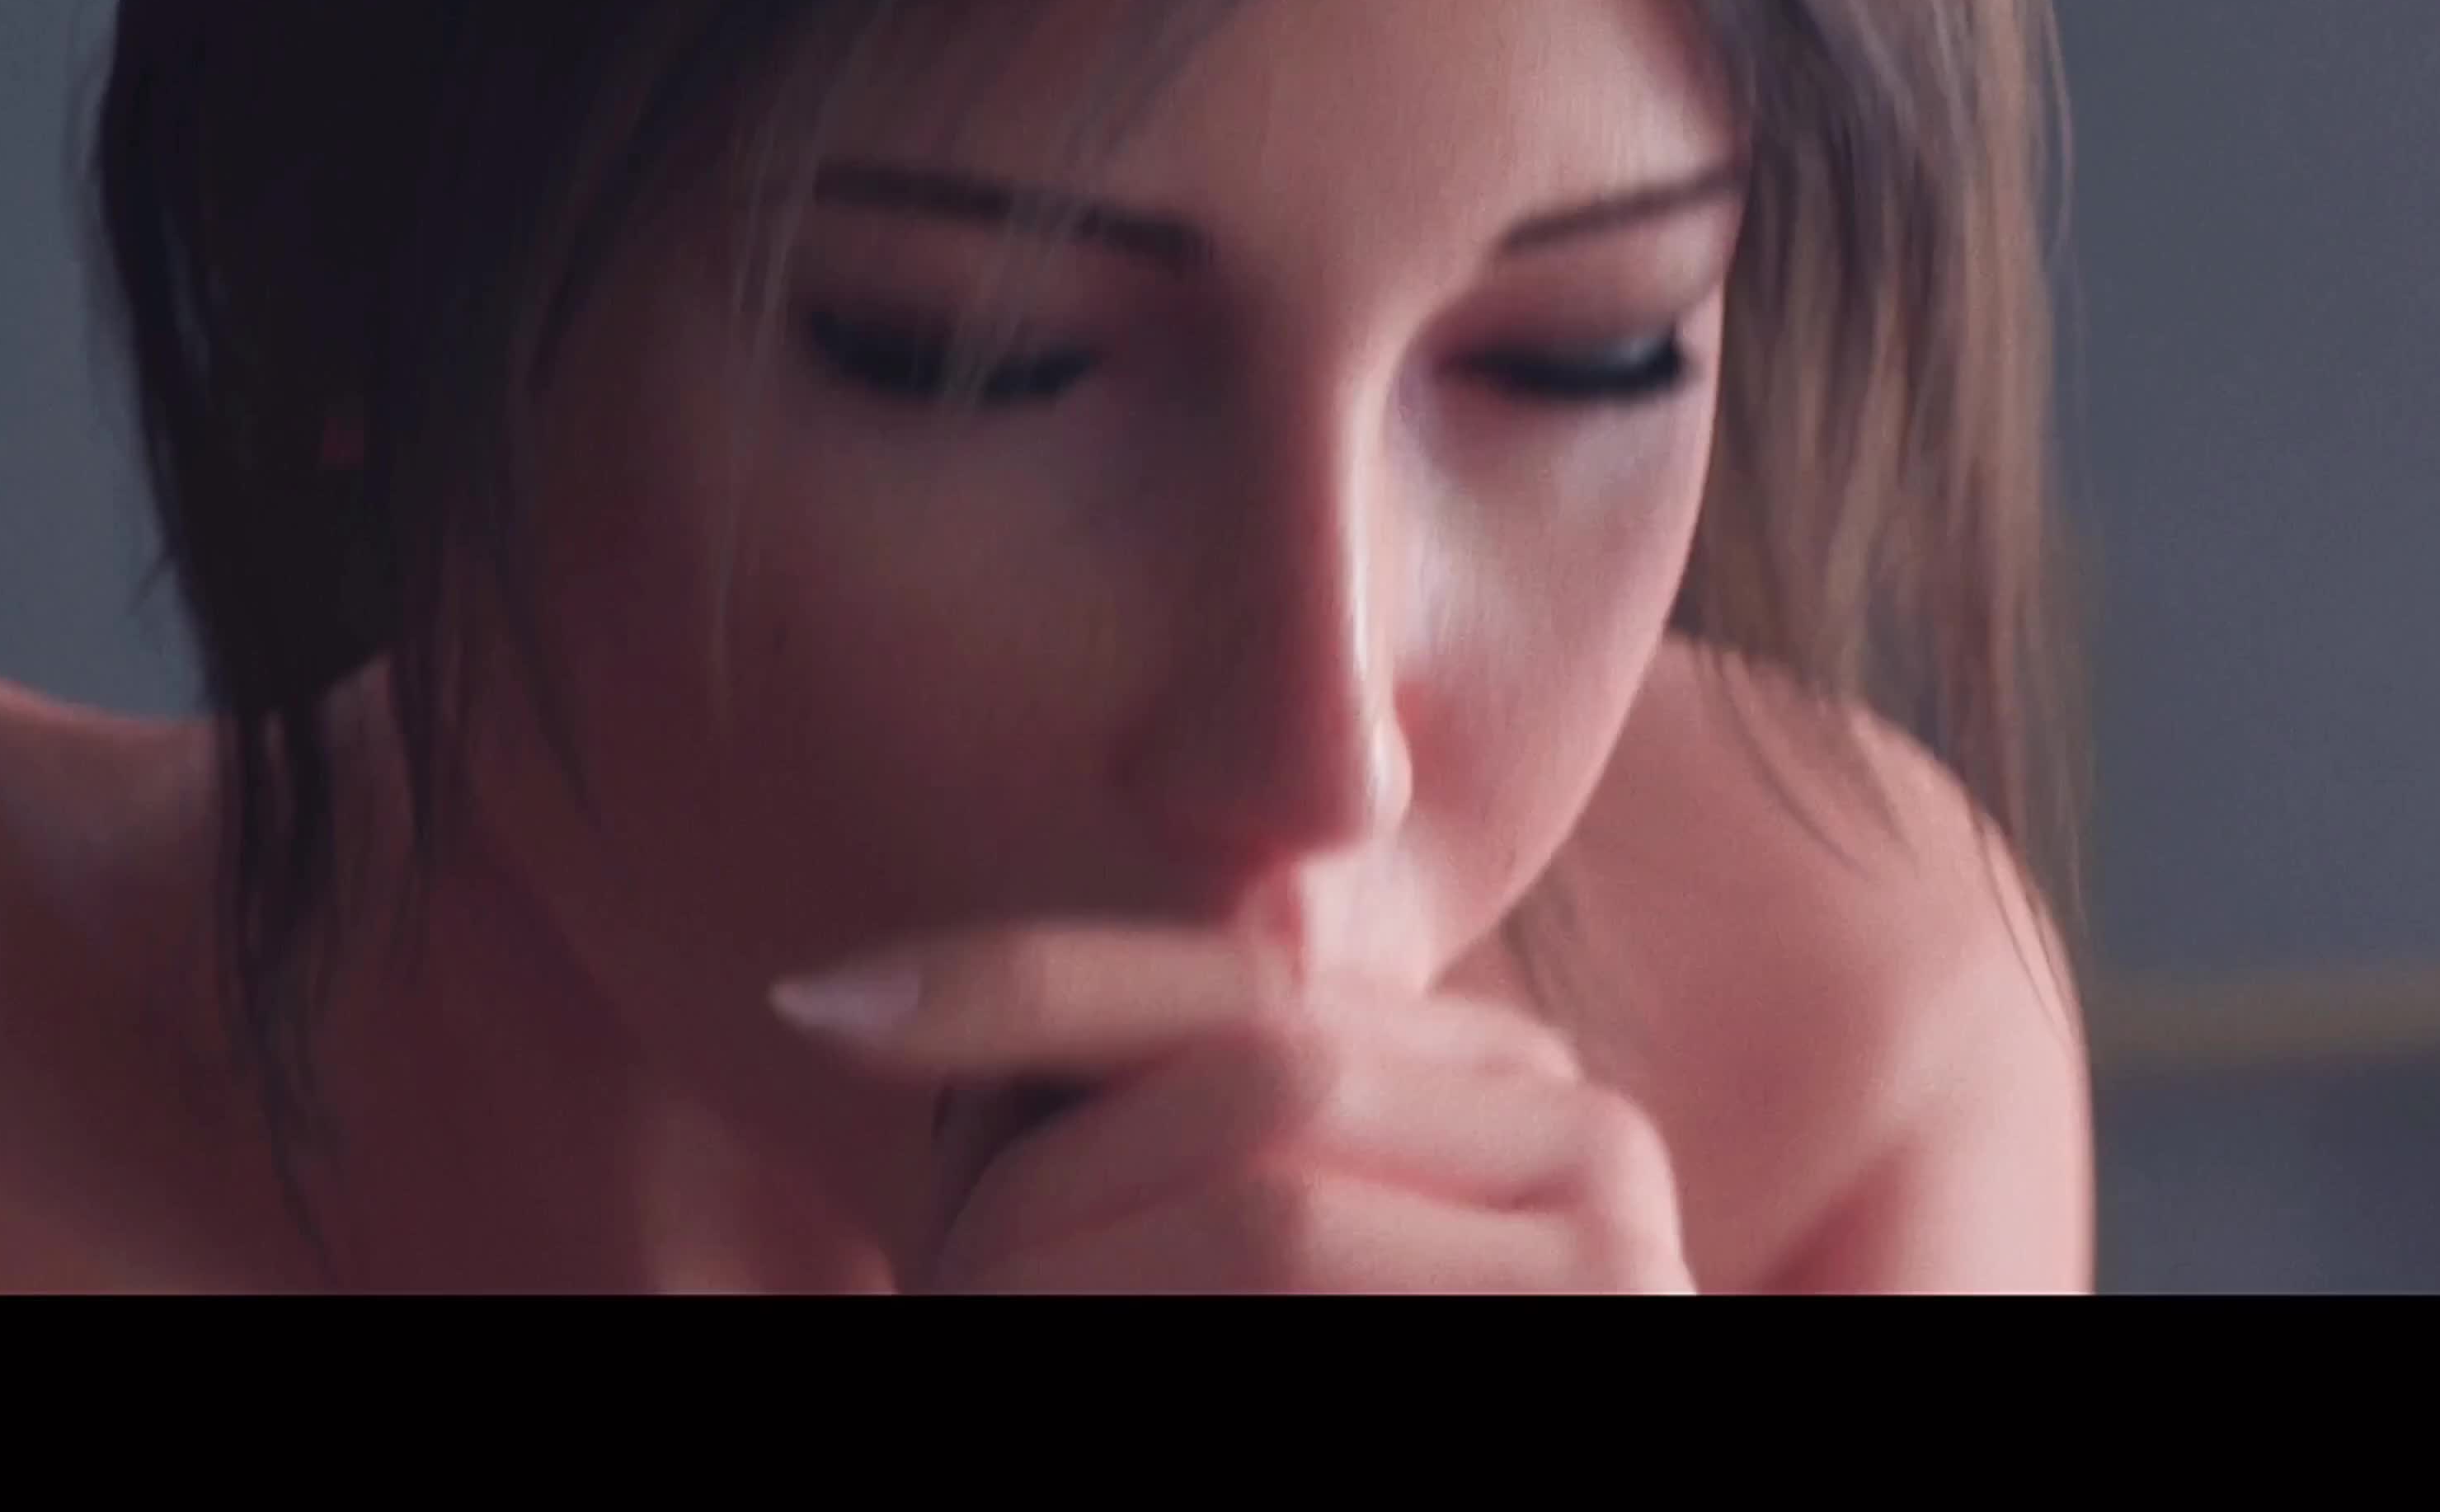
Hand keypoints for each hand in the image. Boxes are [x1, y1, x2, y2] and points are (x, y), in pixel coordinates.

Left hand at [770, 920, 1695, 1292]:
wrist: (1544, 1470)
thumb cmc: (1337, 1355)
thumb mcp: (1264, 1239)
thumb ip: (1167, 1136)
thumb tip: (877, 1011)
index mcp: (1504, 1080)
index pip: (1241, 980)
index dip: (1028, 976)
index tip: (820, 1004)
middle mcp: (1590, 1144)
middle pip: (1253, 1087)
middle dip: (1046, 1189)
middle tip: (941, 1286)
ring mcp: (1619, 1270)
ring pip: (1272, 1220)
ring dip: (1079, 1284)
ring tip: (981, 1320)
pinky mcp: (1607, 1364)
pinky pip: (1301, 1308)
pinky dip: (1156, 1343)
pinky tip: (1061, 1351)